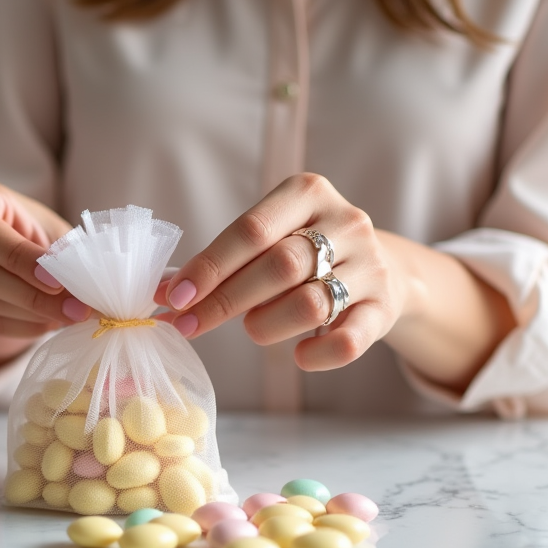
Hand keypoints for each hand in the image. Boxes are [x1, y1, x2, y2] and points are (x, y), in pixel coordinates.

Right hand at [0, 180, 90, 370]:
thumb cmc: (28, 237)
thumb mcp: (48, 232)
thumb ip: (66, 253)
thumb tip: (93, 286)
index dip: (18, 258)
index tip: (58, 282)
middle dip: (32, 297)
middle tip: (76, 311)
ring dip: (29, 316)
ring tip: (65, 318)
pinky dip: (16, 328)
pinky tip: (43, 324)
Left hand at [156, 173, 411, 371]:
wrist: (384, 271)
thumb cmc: (305, 254)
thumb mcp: (268, 241)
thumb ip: (221, 263)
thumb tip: (161, 291)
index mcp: (307, 193)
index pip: (251, 230)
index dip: (209, 267)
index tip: (174, 297)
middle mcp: (345, 222)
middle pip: (278, 267)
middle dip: (225, 301)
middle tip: (191, 325)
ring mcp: (371, 265)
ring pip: (310, 303)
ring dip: (267, 325)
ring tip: (253, 329)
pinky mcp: (385, 307)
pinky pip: (348, 341)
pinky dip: (316, 355)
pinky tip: (299, 354)